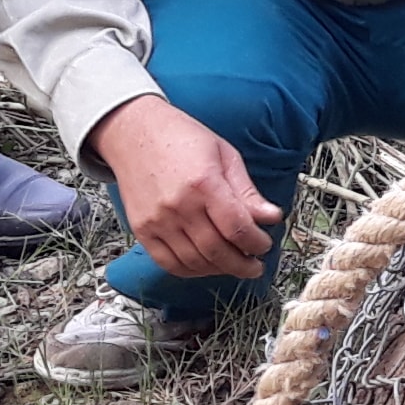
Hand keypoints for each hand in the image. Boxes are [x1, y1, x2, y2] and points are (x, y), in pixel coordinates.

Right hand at [92, 95, 278, 279]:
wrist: (134, 133)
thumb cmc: (180, 138)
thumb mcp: (224, 155)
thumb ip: (247, 191)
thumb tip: (271, 216)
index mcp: (203, 183)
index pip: (237, 227)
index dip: (256, 243)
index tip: (264, 244)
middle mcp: (179, 205)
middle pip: (217, 251)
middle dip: (242, 264)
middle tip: (254, 265)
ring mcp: (157, 221)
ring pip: (194, 262)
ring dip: (219, 270)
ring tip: (233, 265)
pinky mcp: (142, 230)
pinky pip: (168, 263)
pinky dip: (191, 271)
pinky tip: (206, 265)